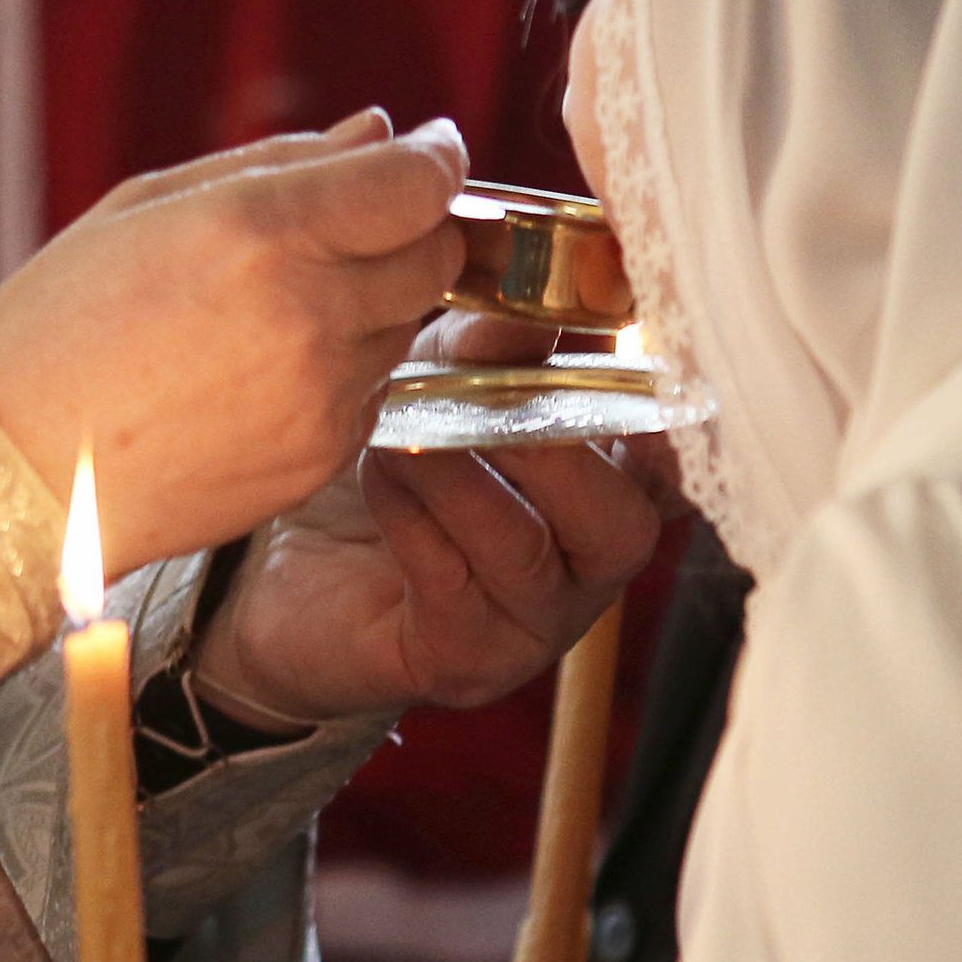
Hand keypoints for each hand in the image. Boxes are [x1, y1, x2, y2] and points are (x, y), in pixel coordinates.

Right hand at [0, 114, 465, 576]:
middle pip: (435, 255)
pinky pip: (371, 389)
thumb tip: (376, 133)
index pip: (418, 184)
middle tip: (358, 223)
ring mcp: (322, 395)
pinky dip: (343, 368)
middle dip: (414, 228)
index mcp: (260, 232)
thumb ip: (276, 162)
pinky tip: (260, 369)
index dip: (436, 158)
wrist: (16, 477)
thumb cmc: (57, 328)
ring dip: (373, 301)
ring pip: (406, 325)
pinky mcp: (322, 457)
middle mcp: (308, 314)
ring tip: (274, 306)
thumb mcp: (145, 208)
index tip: (429, 150)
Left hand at [189, 317, 668, 726]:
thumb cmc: (389, 466)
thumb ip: (486, 346)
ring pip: (525, 550)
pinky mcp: (464, 660)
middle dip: (552, 447)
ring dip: (459, 472)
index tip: (615, 338)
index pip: (675, 464)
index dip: (664, 413)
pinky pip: (451, 585)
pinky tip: (374, 475)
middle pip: (623, 522)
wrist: (286, 571)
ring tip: (401, 430)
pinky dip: (412, 516)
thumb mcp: (436, 381)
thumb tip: (530, 301)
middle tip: (486, 393)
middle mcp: (588, 565)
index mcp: (609, 488)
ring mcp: (533, 624)